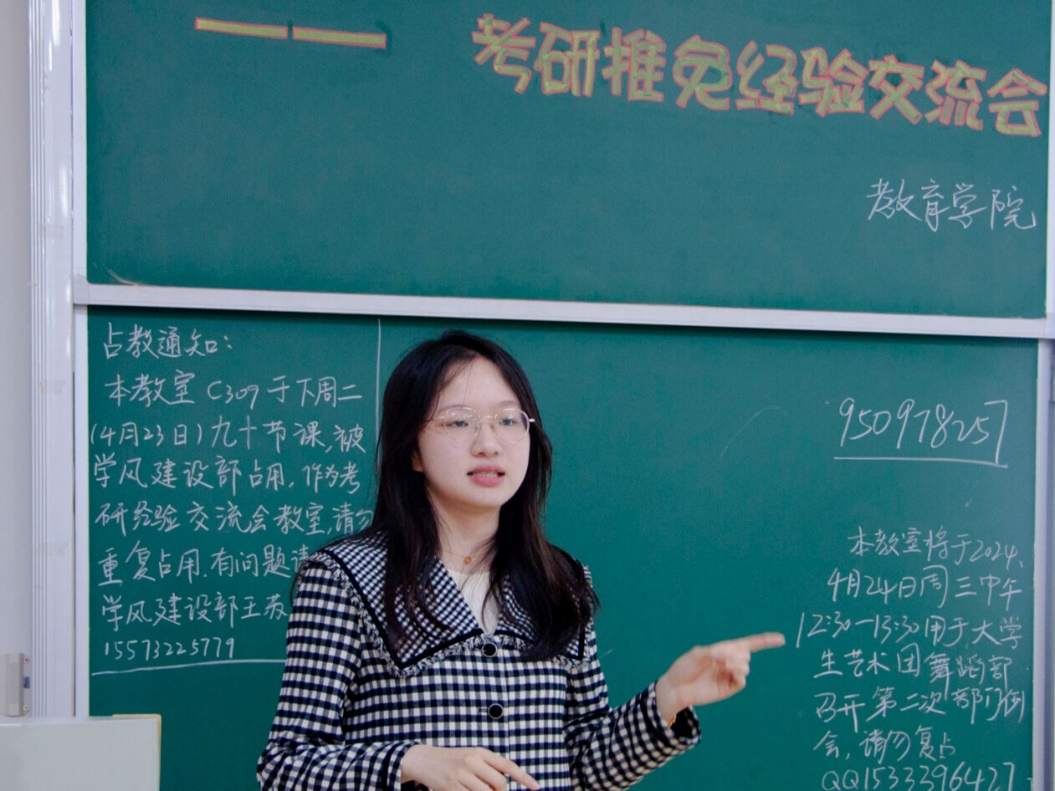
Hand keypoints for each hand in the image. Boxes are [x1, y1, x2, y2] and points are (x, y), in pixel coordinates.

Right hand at [400, 744, 539, 790]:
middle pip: (499, 783)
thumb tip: (504, 786)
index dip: (524, 777)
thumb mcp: (472, 756)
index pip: (507, 766)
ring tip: (478, 790)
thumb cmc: (453, 760)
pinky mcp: (451, 787)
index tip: (536, 787)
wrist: (424, 759)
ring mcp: (461, 774)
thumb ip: (489, 768)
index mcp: (480, 751)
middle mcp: (472, 761)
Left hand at [655, 632, 784, 721]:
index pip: (748, 644)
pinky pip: (742, 680)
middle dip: (736, 653)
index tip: (781, 639)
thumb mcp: (697, 654)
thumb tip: (730, 655)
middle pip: (746, 653)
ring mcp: (730, 674)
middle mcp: (729, 661)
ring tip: (723, 665)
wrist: (676, 687)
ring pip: (745, 666)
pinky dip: (739, 674)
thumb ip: (714, 652)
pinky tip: (729, 671)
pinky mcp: (729, 687)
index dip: (764, 641)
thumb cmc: (684, 667)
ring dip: (737, 663)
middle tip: (720, 656)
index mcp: (723, 649)